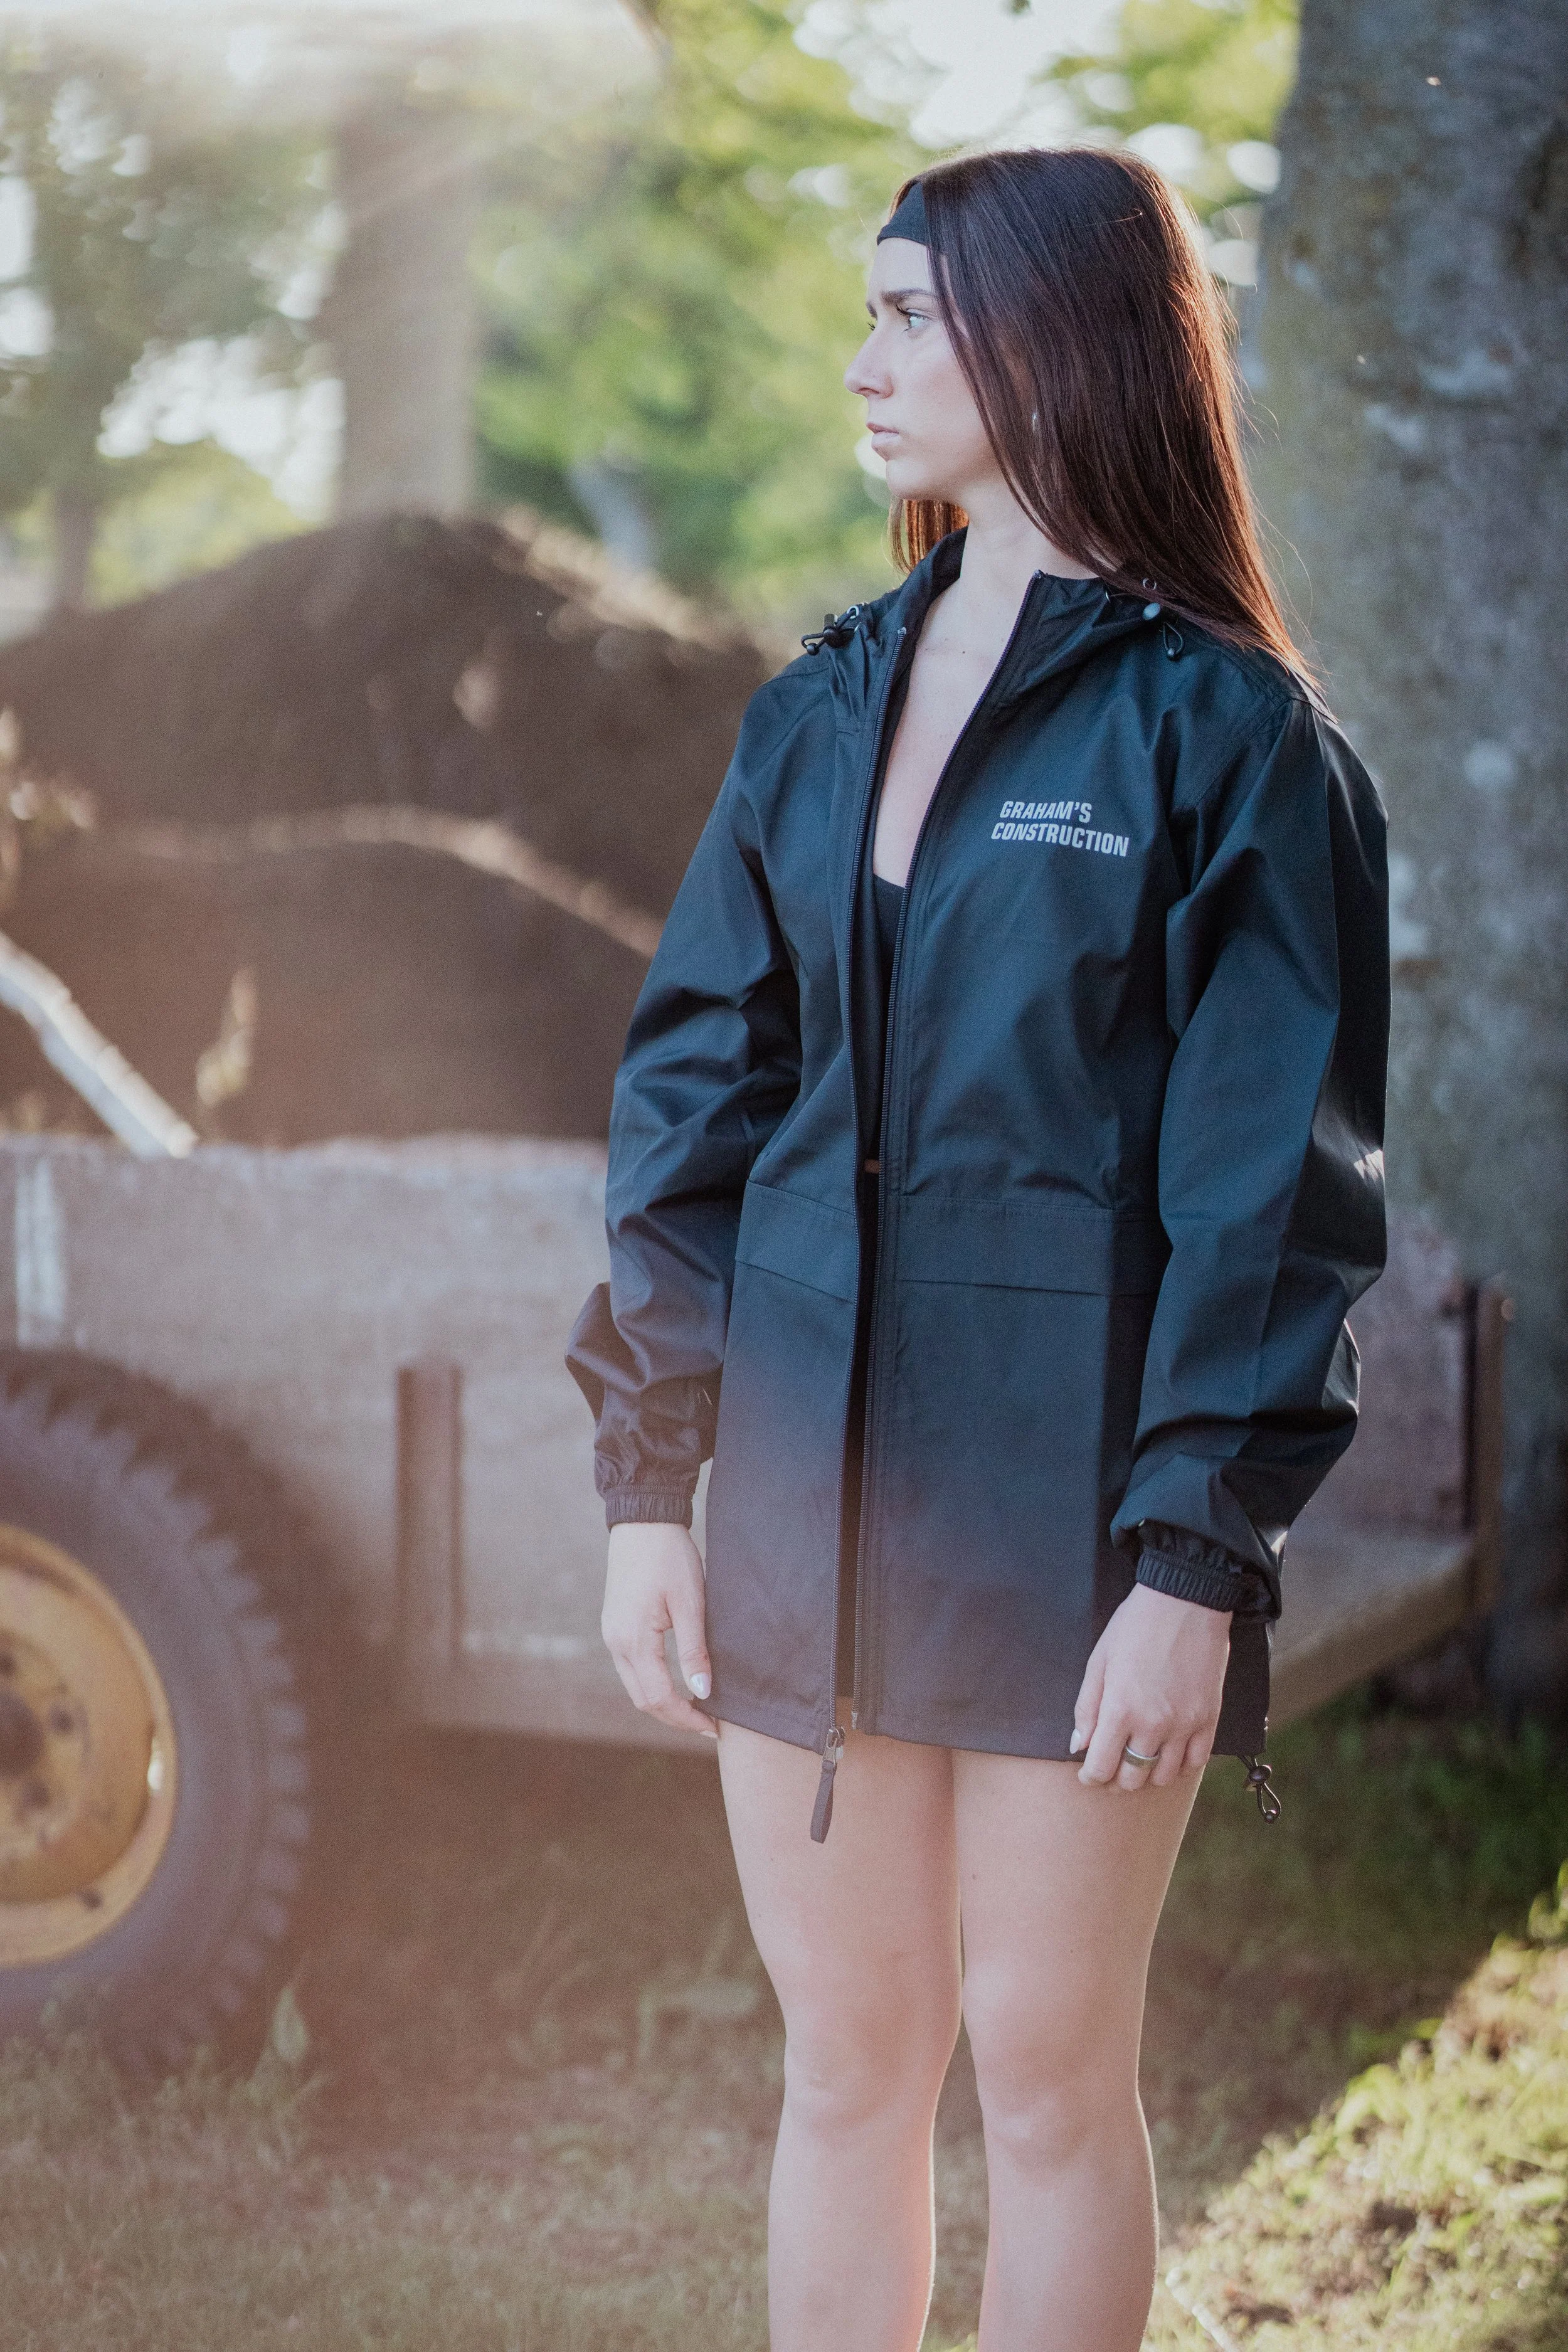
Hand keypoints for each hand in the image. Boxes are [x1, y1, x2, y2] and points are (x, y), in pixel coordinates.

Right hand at [602, 1523, 717, 1739]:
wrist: (643, 1521)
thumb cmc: (669, 1557)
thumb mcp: (690, 1602)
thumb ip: (695, 1650)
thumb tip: (703, 1692)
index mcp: (633, 1639)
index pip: (659, 1698)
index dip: (687, 1718)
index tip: (714, 1728)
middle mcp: (615, 1643)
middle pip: (643, 1700)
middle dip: (675, 1717)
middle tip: (709, 1725)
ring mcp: (611, 1635)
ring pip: (635, 1687)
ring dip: (663, 1703)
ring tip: (696, 1708)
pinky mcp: (615, 1627)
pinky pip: (632, 1669)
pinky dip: (653, 1684)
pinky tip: (676, 1682)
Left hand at [1071, 1583, 1229, 1792]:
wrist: (1186, 1601)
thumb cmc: (1136, 1625)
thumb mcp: (1099, 1660)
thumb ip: (1087, 1707)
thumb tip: (1079, 1745)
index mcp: (1121, 1709)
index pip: (1101, 1766)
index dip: (1090, 1777)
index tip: (1088, 1775)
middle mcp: (1154, 1724)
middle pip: (1132, 1778)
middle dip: (1116, 1779)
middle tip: (1111, 1769)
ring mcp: (1185, 1724)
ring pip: (1164, 1777)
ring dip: (1147, 1775)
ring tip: (1139, 1761)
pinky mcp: (1209, 1718)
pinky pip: (1195, 1762)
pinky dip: (1179, 1766)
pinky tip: (1168, 1755)